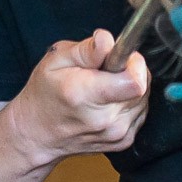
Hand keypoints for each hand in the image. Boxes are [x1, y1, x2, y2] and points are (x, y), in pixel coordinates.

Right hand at [8, 29, 149, 161]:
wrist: (37, 135)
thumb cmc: (44, 94)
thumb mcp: (56, 61)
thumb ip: (86, 50)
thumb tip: (107, 40)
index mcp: (86, 95)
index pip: (135, 82)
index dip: (134, 63)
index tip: (121, 57)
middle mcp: (104, 120)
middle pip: (143, 87)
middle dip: (130, 71)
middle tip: (106, 71)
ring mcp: (116, 134)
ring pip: (144, 98)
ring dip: (131, 87)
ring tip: (105, 86)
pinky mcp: (124, 141)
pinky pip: (140, 111)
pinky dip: (129, 102)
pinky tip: (109, 101)